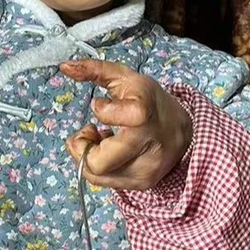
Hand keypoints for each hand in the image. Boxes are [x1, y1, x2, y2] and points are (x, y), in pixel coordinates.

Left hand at [60, 59, 192, 190]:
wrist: (185, 131)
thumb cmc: (150, 101)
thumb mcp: (125, 79)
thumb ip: (94, 70)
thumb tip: (64, 66)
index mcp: (143, 112)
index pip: (112, 116)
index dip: (102, 111)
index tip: (101, 106)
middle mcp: (147, 145)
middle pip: (95, 163)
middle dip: (82, 147)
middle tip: (91, 132)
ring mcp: (145, 169)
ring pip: (96, 176)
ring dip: (89, 158)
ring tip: (103, 141)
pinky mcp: (143, 183)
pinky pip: (104, 183)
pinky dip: (100, 168)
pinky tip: (112, 153)